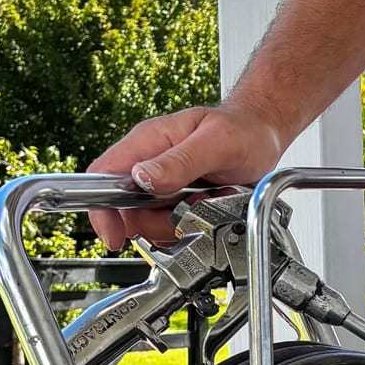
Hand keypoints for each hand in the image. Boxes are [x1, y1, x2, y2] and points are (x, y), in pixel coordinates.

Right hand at [85, 104, 286, 249]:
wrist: (263, 134)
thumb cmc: (242, 129)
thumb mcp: (217, 141)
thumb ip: (181, 160)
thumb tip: (143, 178)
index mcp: (148, 141)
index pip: (104, 175)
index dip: (102, 210)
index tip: (115, 236)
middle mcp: (150, 164)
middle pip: (128, 211)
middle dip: (158, 223)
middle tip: (193, 210)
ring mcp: (162, 186)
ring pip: (151, 224)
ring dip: (181, 224)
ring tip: (209, 202)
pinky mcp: (176, 202)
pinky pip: (172, 228)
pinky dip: (192, 228)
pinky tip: (211, 209)